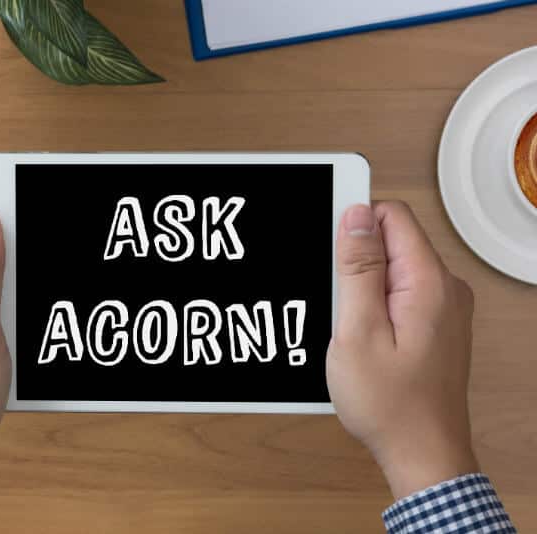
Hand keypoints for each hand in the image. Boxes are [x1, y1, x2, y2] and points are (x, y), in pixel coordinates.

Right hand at [327, 201, 478, 499]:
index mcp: (428, 283)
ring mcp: (444, 309)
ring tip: (349, 326)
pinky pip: (400, 294)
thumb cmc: (390, 404)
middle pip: (392, 242)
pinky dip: (374, 305)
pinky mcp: (435, 326)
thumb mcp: (357, 330)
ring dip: (362, 286)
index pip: (391, 217)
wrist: (422, 454)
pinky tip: (361, 336)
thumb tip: (356, 216)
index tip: (329, 250)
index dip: (353, 222)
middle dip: (354, 261)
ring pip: (393, 270)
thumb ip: (358, 268)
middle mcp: (445, 289)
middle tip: (336, 302)